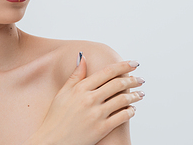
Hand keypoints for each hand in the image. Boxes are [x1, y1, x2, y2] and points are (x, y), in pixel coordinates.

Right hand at [29, 54, 144, 144]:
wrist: (52, 141)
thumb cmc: (56, 117)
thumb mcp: (62, 93)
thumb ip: (75, 75)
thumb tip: (83, 57)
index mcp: (80, 88)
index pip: (107, 72)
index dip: (123, 66)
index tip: (134, 64)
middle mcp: (89, 99)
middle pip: (117, 84)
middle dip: (133, 80)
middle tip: (140, 79)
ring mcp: (96, 114)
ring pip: (122, 100)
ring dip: (135, 96)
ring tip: (140, 94)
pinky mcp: (101, 129)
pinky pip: (122, 117)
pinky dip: (130, 111)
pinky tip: (132, 109)